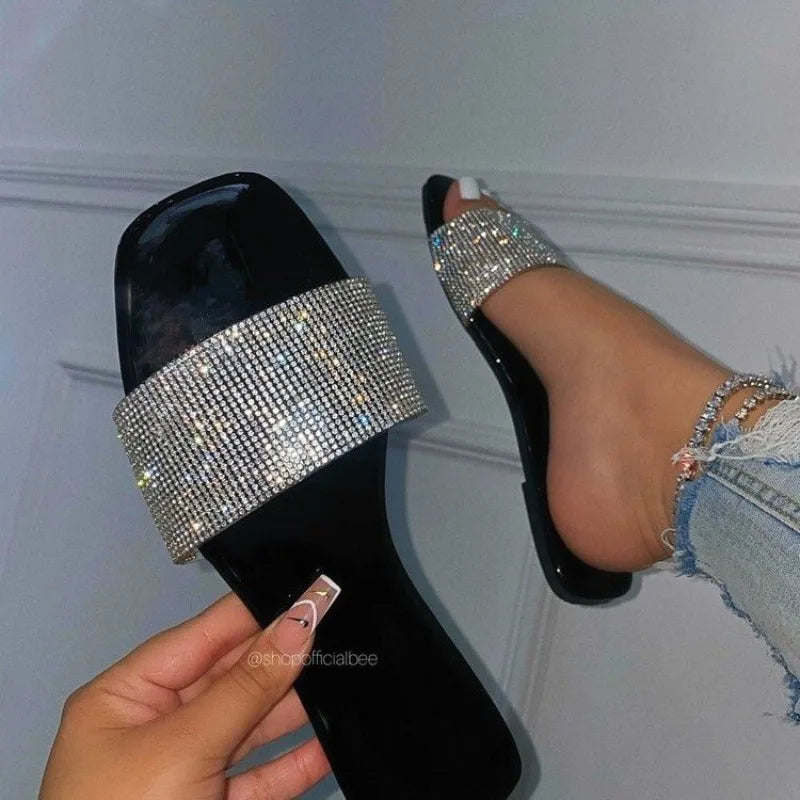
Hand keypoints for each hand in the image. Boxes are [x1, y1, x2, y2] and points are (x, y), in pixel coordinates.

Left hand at [39, 575, 341, 799]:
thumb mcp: (183, 746)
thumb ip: (247, 684)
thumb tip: (300, 622)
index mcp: (127, 697)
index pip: (204, 636)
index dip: (258, 610)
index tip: (313, 588)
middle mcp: (157, 727)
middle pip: (232, 678)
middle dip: (284, 656)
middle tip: (342, 625)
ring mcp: (188, 772)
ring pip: (253, 725)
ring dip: (297, 705)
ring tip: (348, 673)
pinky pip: (264, 776)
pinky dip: (297, 760)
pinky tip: (332, 740)